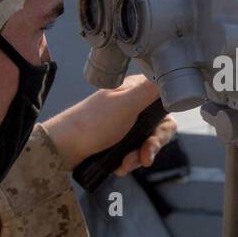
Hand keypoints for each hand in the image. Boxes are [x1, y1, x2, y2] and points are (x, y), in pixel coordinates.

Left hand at [45, 74, 176, 174]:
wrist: (64, 148)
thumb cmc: (93, 123)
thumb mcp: (126, 103)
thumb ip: (152, 89)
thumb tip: (173, 70)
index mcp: (136, 91)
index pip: (165, 106)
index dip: (163, 126)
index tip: (154, 137)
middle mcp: (133, 105)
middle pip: (158, 129)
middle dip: (150, 147)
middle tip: (142, 157)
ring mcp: (125, 124)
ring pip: (146, 143)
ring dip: (137, 157)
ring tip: (124, 164)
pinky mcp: (117, 140)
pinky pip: (133, 153)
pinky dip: (128, 161)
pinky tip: (118, 166)